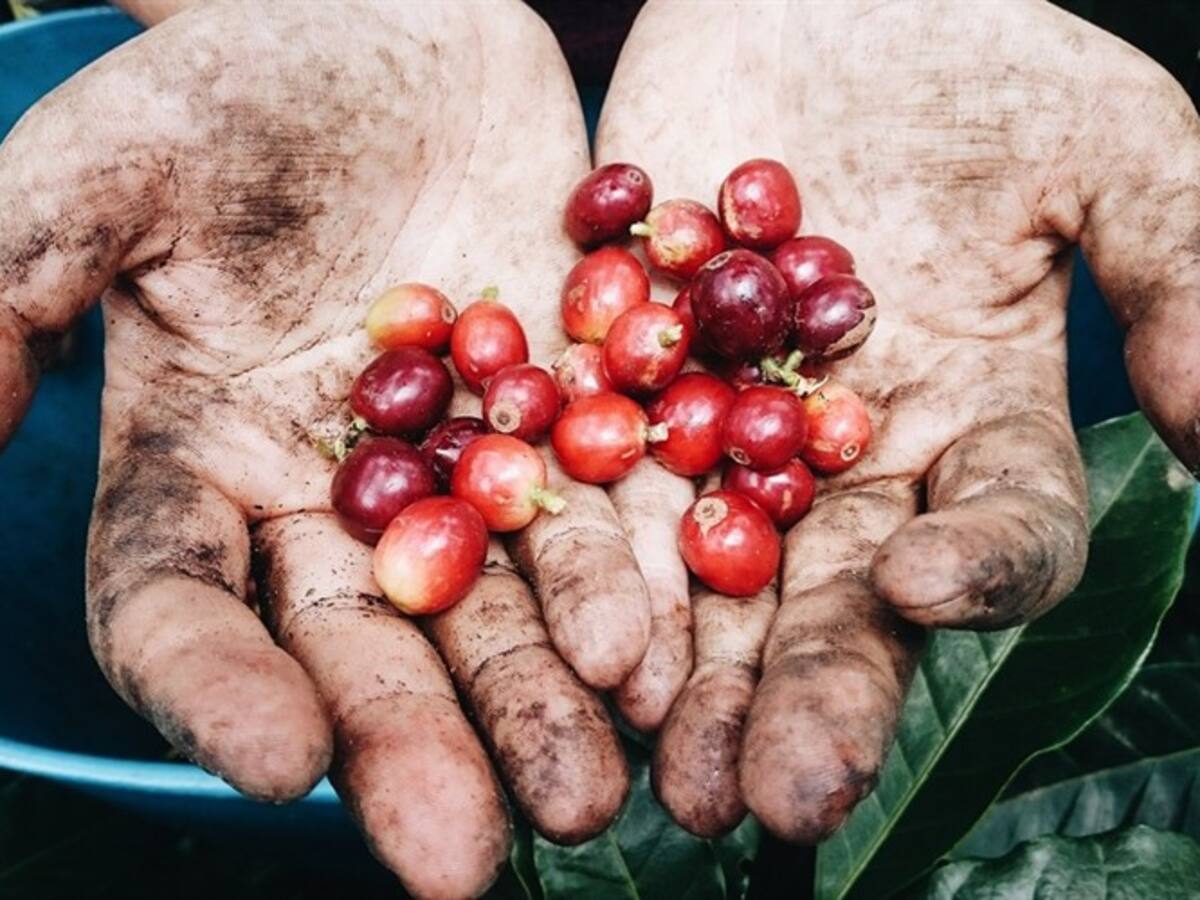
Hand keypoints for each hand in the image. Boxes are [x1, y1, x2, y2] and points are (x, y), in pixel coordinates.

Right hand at [0, 3, 655, 894]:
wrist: (404, 22)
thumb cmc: (240, 81)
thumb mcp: (103, 169)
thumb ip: (8, 291)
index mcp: (202, 461)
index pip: (183, 606)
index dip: (218, 691)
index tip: (279, 767)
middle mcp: (334, 496)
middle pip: (363, 642)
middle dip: (413, 742)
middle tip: (466, 859)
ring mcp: (465, 466)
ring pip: (500, 607)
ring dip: (543, 699)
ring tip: (592, 790)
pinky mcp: (575, 420)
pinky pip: (608, 518)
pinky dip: (635, 590)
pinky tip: (668, 666)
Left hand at [596, 0, 1199, 839]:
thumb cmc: (970, 52)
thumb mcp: (1101, 142)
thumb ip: (1181, 274)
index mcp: (974, 423)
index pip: (998, 535)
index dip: (974, 573)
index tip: (917, 591)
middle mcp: (846, 458)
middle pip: (836, 598)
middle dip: (807, 692)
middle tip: (766, 798)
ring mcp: (721, 431)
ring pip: (703, 574)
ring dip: (680, 674)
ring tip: (655, 768)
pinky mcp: (613, 384)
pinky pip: (591, 479)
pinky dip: (574, 551)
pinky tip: (557, 630)